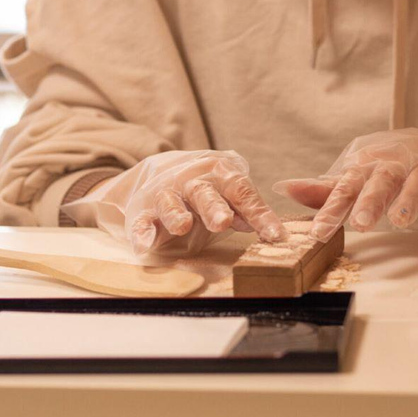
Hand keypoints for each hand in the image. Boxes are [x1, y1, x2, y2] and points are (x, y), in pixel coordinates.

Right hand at [64, 150, 285, 254]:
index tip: (275, 235)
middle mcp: (192, 181)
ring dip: (176, 214)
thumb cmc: (208, 188)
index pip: (243, 193)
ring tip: (182, 226)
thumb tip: (270, 229)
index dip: (260, 214)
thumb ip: (246, 208)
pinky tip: (145, 244)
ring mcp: (166, 193)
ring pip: (170, 202)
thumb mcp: (229, 191)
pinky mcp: (144, 209)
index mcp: (220, 174)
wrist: (162, 172)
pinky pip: (142, 219)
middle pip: (205, 193)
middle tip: (223, 222)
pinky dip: (142, 231)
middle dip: (214, 207)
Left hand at [274, 128, 417, 240]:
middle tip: (360, 223)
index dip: (332, 206)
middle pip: (382, 176)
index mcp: (374, 158)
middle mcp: (401, 158)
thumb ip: (329, 189)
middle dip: (370, 199)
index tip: (317, 232)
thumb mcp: (366, 179)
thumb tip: (283, 188)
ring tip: (398, 222)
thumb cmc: (403, 173)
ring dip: (408, 200)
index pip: (348, 181)